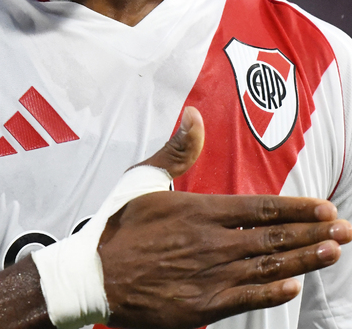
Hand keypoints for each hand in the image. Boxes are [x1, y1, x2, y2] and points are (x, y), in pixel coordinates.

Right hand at [99, 107, 351, 328]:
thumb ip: (177, 149)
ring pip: (267, 267)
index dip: (296, 208)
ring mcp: (210, 276)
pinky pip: (247, 298)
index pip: (261, 207)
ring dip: (303, 259)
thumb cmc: (119, 225)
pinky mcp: (203, 306)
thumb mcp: (144, 178)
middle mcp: (213, 242)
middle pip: (272, 236)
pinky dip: (273, 292)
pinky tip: (294, 286)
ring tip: (333, 252)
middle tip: (346, 230)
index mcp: (201, 210)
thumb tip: (194, 116)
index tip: (325, 208)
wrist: (95, 275)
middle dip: (312, 233)